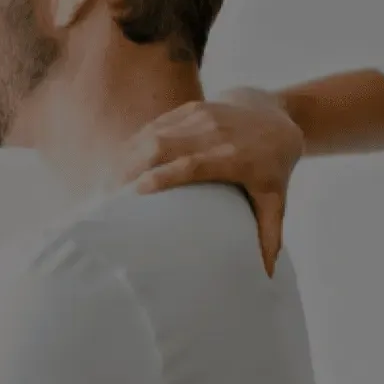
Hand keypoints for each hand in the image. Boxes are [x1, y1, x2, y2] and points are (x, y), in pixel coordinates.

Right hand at [117, 88, 303, 275]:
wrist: (276, 118)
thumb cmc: (274, 166)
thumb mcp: (276, 200)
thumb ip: (269, 236)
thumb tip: (265, 275)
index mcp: (235, 157)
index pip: (194, 163)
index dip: (165, 175)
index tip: (138, 190)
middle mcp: (216, 132)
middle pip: (165, 145)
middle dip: (132, 166)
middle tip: (109, 195)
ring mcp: (202, 116)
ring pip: (155, 133)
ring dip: (128, 156)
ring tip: (107, 183)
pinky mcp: (191, 109)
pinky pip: (156, 125)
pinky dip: (136, 143)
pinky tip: (119, 163)